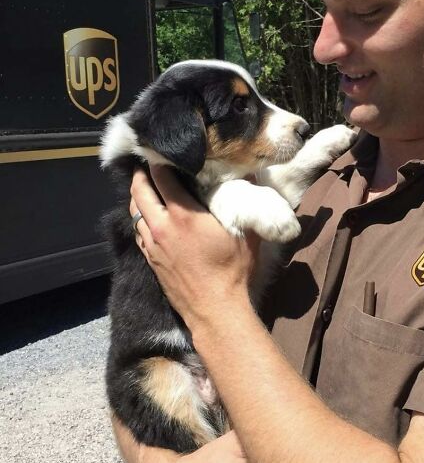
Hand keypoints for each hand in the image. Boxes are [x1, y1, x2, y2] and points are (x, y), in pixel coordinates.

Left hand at [129, 165, 258, 327]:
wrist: (215, 310)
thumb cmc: (233, 270)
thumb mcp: (247, 232)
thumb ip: (247, 200)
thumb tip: (251, 174)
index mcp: (183, 215)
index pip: (161, 178)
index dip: (160, 162)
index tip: (164, 152)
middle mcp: (161, 227)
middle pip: (139, 192)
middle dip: (142, 175)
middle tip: (149, 164)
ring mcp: (152, 246)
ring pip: (134, 213)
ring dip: (138, 197)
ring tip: (146, 188)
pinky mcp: (150, 261)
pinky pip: (138, 232)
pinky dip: (140, 219)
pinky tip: (149, 218)